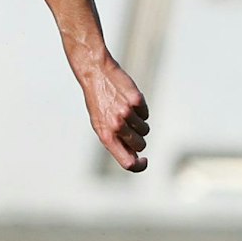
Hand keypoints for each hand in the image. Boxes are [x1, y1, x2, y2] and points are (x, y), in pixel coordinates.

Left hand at [76, 54, 148, 171]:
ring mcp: (127, 113)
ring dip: (139, 123)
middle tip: (128, 127)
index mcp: (106, 137)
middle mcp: (116, 127)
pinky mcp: (136, 101)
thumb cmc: (98, 103)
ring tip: (125, 111)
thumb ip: (115, 141)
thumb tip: (134, 156)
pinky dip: (140, 109)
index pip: (128, 163)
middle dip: (138, 139)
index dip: (139, 166)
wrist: (95, 75)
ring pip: (145, 129)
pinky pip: (146, 113)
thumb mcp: (100, 125)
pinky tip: (127, 100)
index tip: (144, 160)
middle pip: (141, 145)